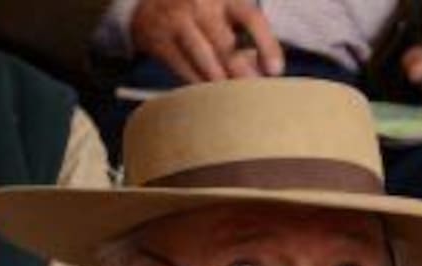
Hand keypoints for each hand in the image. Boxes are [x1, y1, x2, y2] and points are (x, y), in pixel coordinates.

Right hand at [131, 0, 284, 82]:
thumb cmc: (197, 11)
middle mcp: (200, 5)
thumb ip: (243, 32)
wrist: (145, 4)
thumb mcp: (222, 8)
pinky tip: (211, 96)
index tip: (276, 70)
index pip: (251, 18)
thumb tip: (265, 68)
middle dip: (244, 75)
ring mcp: (178, 23)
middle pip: (227, 47)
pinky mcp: (161, 42)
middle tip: (255, 95)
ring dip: (223, 85)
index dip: (267, 45)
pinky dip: (201, 86)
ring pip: (206, 62)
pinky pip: (185, 71)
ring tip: (234, 100)